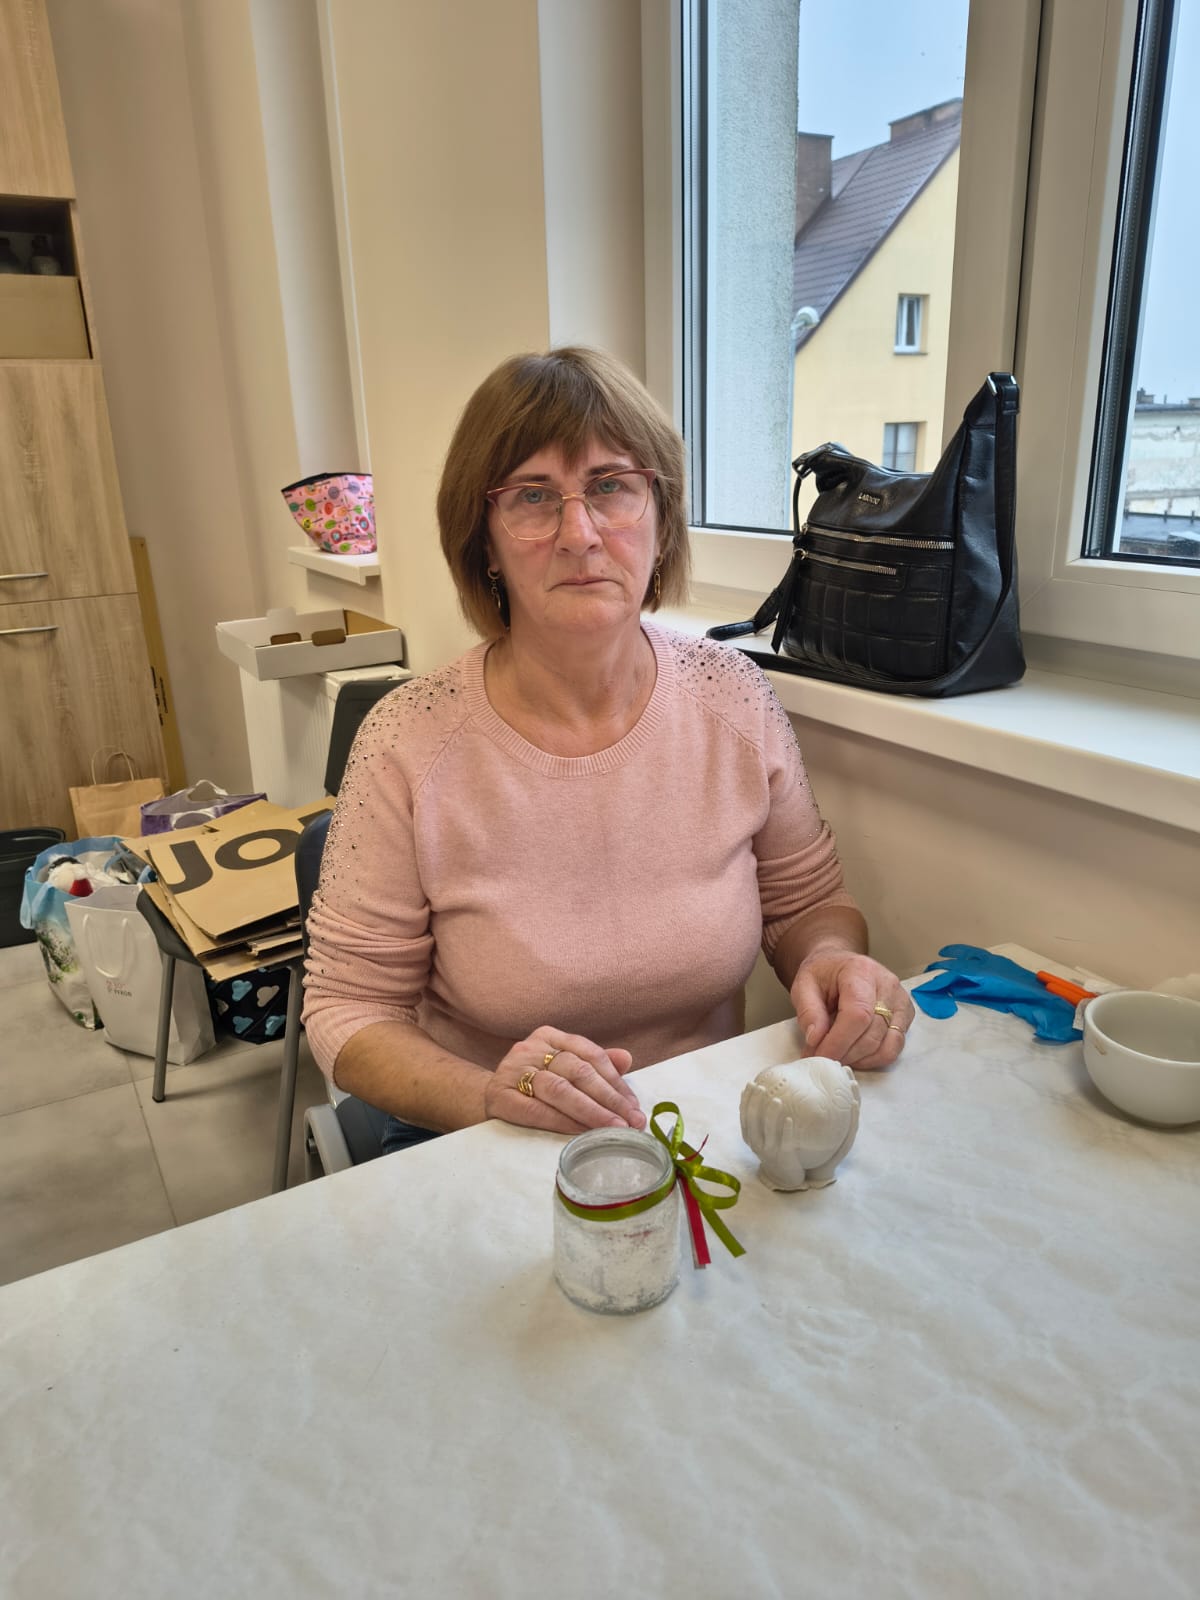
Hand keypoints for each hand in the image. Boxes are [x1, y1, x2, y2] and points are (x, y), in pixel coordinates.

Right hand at [485, 1025, 645, 1133]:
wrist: (482, 1098)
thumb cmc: (530, 1085)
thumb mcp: (560, 1068)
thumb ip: (592, 1063)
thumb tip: (627, 1058)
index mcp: (549, 1036)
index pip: (590, 1054)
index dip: (616, 1081)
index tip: (634, 1106)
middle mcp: (530, 1049)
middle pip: (578, 1071)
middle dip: (610, 1098)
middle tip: (632, 1121)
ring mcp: (513, 1071)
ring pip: (560, 1089)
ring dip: (591, 1111)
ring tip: (613, 1128)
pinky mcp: (500, 1097)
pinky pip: (536, 1110)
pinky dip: (562, 1121)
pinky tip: (581, 1132)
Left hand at [790, 951, 912, 1069]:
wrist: (839, 964)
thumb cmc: (823, 974)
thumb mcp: (803, 985)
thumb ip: (808, 1012)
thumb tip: (816, 1040)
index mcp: (861, 971)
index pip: (858, 1014)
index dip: (839, 1041)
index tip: (819, 1056)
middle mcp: (887, 984)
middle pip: (872, 1034)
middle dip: (845, 1053)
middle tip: (821, 1059)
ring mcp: (900, 1001)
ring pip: (886, 1045)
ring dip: (858, 1059)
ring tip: (836, 1055)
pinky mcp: (906, 1015)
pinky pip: (894, 1047)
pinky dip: (873, 1058)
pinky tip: (853, 1054)